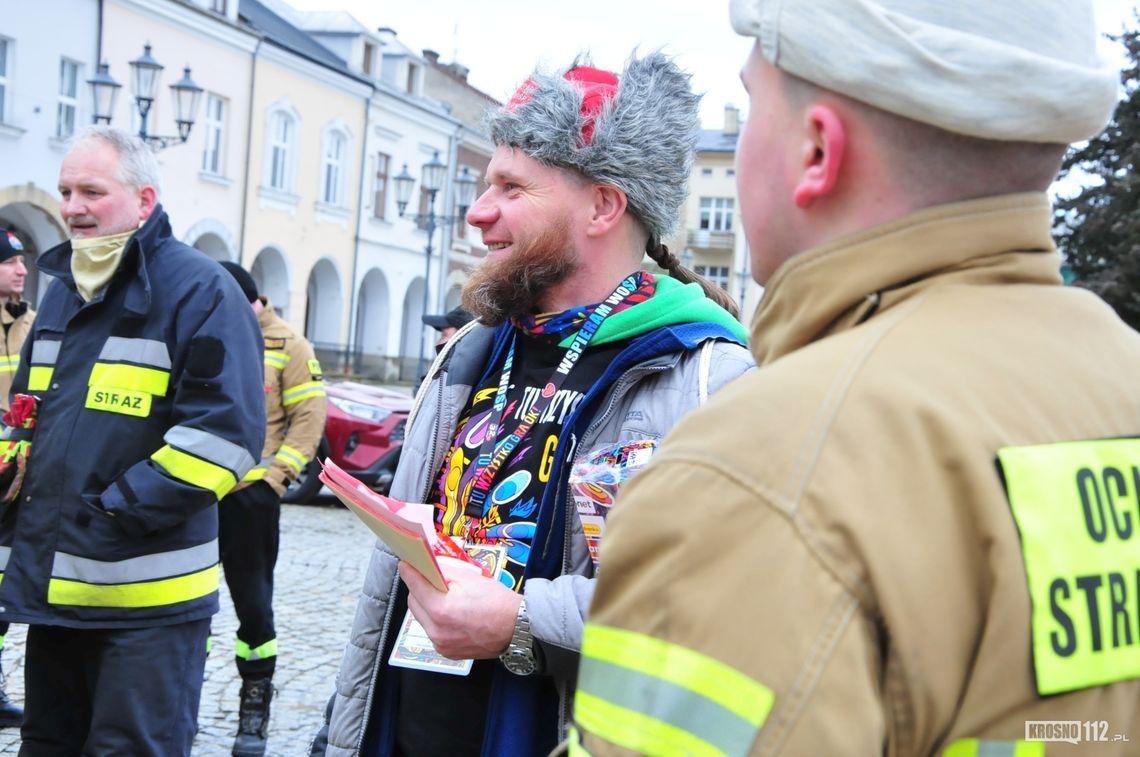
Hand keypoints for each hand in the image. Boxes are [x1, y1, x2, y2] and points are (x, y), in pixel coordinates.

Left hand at [400, 559, 520, 659]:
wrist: (516, 627)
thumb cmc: (496, 601)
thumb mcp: (470, 577)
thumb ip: (444, 570)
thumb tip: (428, 565)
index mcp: (440, 609)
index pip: (414, 585)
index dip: (409, 571)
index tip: (406, 564)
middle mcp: (436, 630)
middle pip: (413, 603)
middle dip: (418, 589)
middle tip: (430, 580)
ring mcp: (440, 643)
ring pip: (422, 618)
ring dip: (427, 605)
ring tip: (443, 598)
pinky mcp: (446, 652)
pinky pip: (432, 631)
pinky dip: (436, 621)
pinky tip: (451, 615)